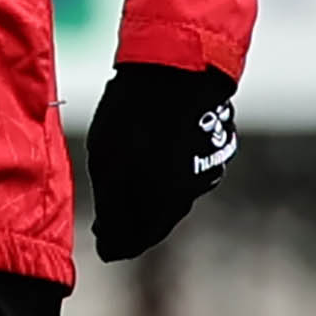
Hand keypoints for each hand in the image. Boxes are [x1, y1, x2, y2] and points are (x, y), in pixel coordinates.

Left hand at [85, 63, 237, 262]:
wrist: (176, 69)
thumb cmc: (132, 116)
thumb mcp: (107, 162)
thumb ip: (110, 205)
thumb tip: (106, 238)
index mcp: (160, 201)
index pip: (133, 242)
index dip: (114, 246)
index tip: (101, 245)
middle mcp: (188, 193)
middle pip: (156, 224)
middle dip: (132, 228)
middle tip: (111, 226)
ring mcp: (204, 171)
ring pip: (172, 201)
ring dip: (150, 205)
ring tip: (128, 195)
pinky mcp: (214, 151)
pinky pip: (186, 177)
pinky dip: (167, 179)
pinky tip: (153, 165)